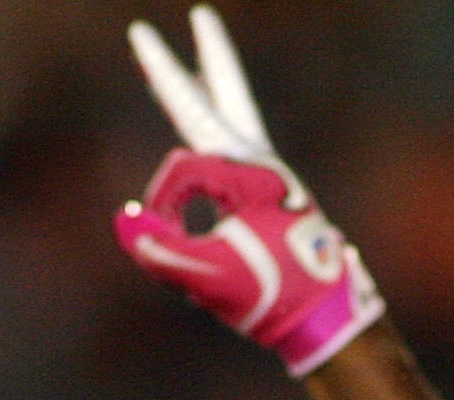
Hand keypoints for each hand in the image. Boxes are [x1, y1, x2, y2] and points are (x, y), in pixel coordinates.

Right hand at [115, 7, 382, 374]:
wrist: (325, 315)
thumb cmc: (273, 293)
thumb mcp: (209, 277)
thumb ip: (160, 251)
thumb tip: (128, 222)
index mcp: (250, 172)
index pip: (182, 169)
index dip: (163, 202)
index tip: (158, 234)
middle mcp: (261, 164)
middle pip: (224, 95)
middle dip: (202, 60)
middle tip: (199, 14)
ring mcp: (267, 178)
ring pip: (232, 114)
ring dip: (212, 84)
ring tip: (195, 58)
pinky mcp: (268, 199)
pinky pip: (228, 157)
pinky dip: (212, 142)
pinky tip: (206, 135)